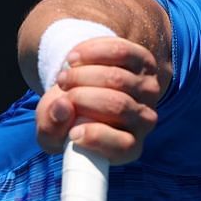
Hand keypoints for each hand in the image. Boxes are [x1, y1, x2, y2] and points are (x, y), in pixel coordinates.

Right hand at [34, 35, 161, 163]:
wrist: (79, 88)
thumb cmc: (66, 118)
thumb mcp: (51, 130)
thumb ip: (51, 127)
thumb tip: (63, 107)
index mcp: (127, 148)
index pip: (125, 145)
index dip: (97, 138)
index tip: (72, 133)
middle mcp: (144, 121)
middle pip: (117, 105)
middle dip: (80, 97)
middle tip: (61, 95)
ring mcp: (149, 90)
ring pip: (116, 78)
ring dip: (80, 74)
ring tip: (63, 78)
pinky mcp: (145, 62)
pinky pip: (120, 52)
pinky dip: (91, 52)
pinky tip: (74, 59)